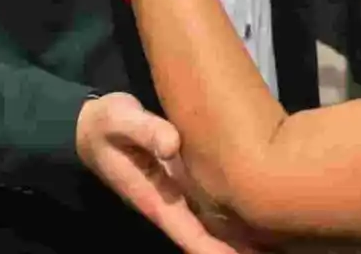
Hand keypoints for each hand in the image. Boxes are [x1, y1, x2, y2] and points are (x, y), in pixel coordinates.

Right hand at [75, 93, 258, 253]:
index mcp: (153, 198)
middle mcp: (166, 202)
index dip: (214, 250)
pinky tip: (253, 215)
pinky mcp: (179, 180)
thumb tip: (173, 144)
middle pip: (203, 237)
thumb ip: (145, 130)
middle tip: (272, 252)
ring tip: (272, 243)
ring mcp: (173, 193)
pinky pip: (207, 206)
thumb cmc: (105, 123)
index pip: (188, 234)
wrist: (87, 124)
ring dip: (235, 237)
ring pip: (208, 224)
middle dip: (233, 250)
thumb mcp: (120, 120)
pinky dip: (229, 216)